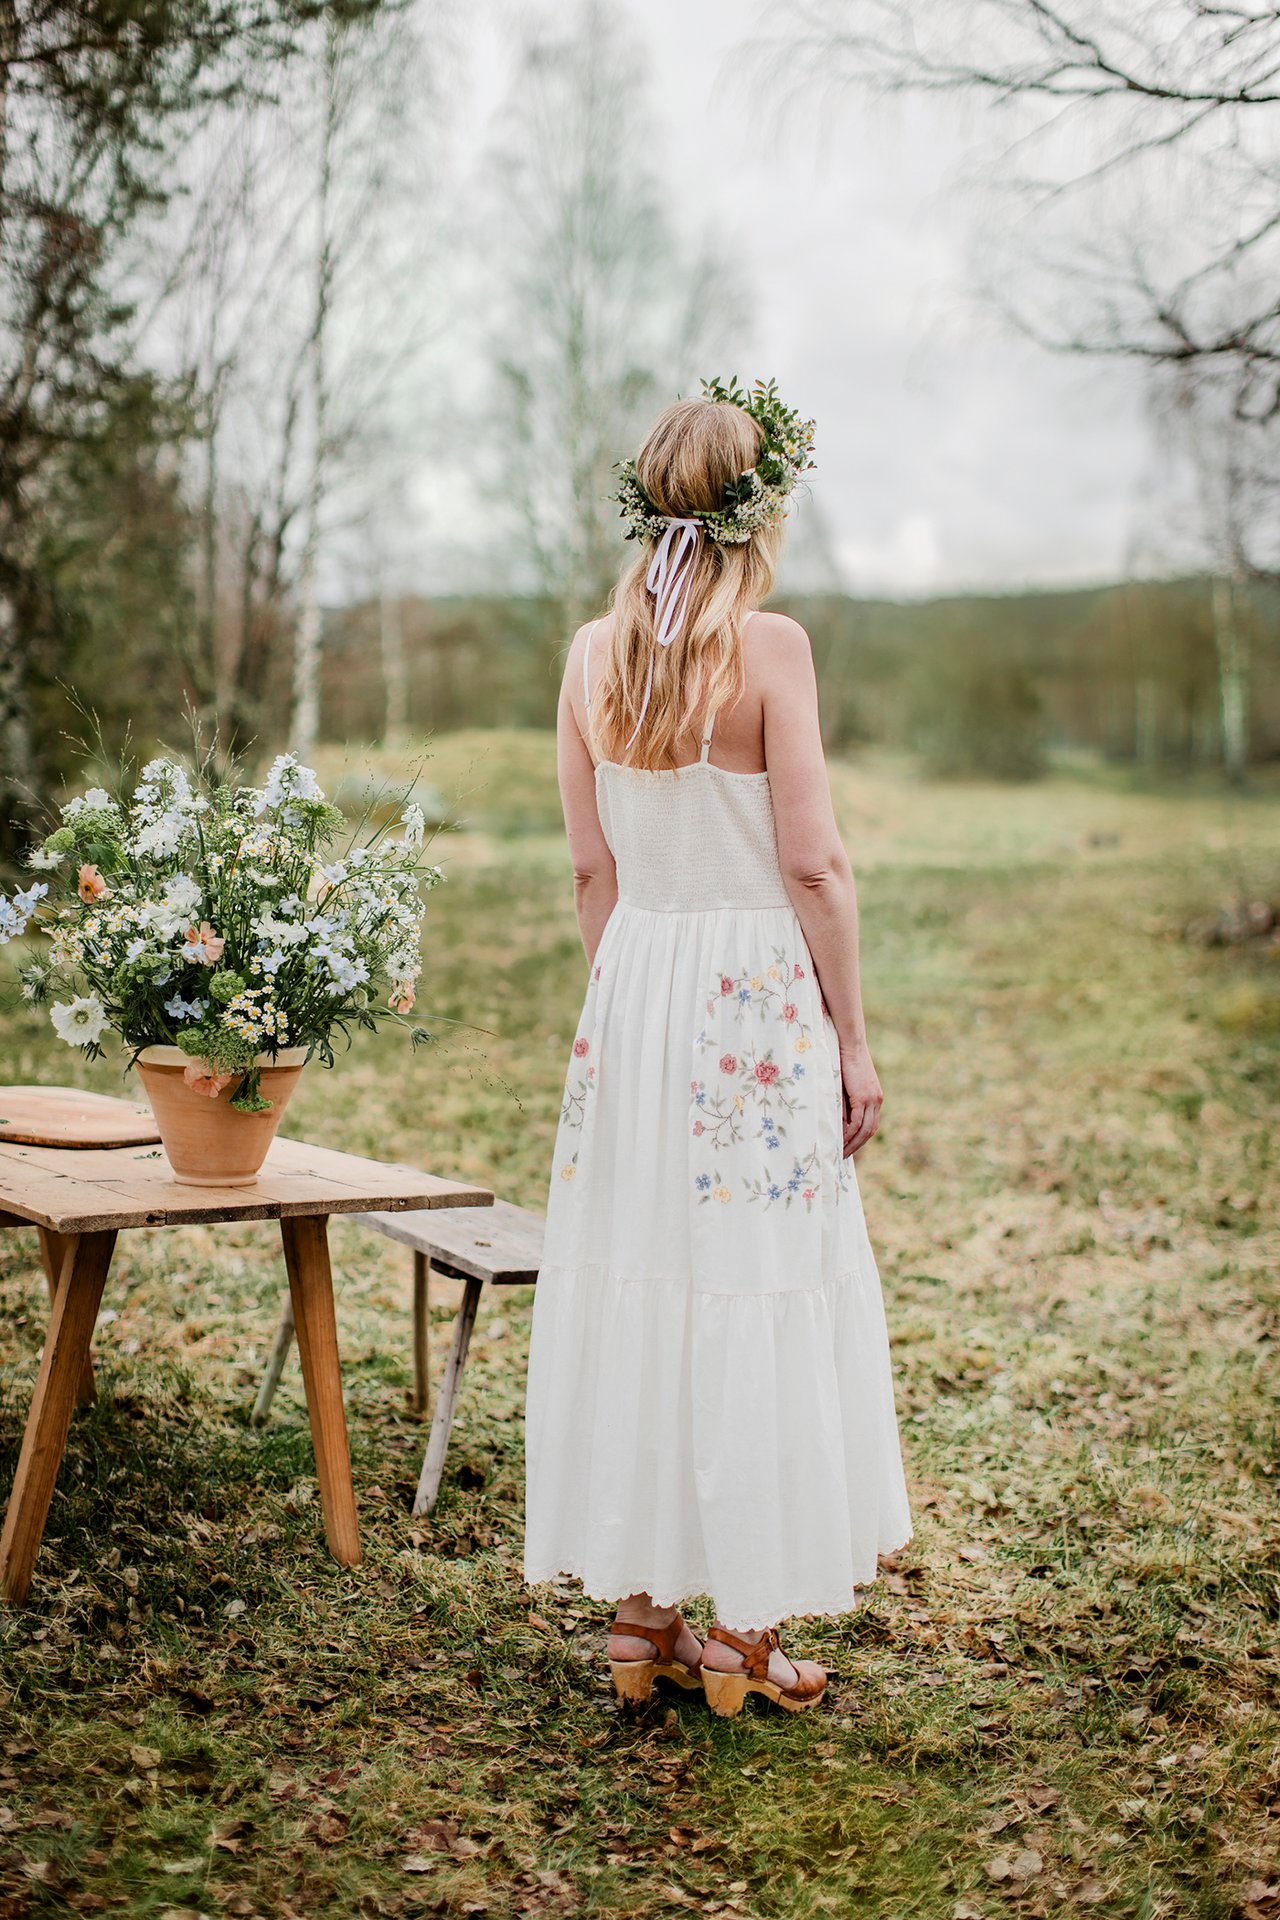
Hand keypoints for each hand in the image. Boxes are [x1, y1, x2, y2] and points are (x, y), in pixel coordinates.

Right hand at [839, 1041, 882, 1156]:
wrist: (850, 1044)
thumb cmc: (844, 1061)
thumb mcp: (846, 1086)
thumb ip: (846, 1102)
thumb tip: (839, 1121)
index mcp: (875, 1098)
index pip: (870, 1125)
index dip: (860, 1139)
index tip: (849, 1148)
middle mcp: (877, 1101)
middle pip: (870, 1131)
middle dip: (857, 1146)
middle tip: (843, 1157)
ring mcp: (872, 1099)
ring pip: (865, 1130)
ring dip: (853, 1143)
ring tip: (840, 1153)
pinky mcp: (864, 1097)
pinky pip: (857, 1122)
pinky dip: (849, 1133)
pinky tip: (840, 1139)